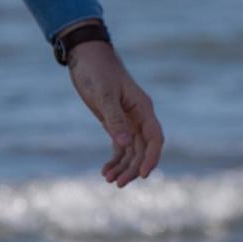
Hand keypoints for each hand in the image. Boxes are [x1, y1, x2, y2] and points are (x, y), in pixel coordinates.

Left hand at [66, 41, 163, 186]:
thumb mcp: (103, 95)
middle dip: (133, 168)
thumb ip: (114, 119)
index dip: (151, 157)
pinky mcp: (115, 122)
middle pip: (143, 148)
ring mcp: (128, 120)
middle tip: (118, 184)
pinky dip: (115, 159)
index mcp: (142, 108)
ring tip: (109, 180)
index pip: (154, 138)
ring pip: (132, 150)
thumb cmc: (97, 72)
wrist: (87, 57)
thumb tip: (124, 143)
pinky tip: (106, 171)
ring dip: (123, 166)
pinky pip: (120, 146)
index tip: (142, 175)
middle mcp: (139, 116)